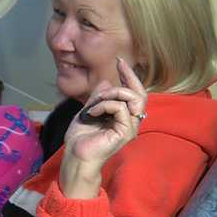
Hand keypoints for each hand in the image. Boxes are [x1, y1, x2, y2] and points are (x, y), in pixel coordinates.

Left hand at [59, 58, 147, 198]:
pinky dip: (104, 105)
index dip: (130, 76)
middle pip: (140, 94)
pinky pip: (121, 108)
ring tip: (95, 102)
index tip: (120, 61)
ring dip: (112, 94)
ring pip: (132, 98)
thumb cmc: (81, 137)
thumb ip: (99, 97)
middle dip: (129, 77)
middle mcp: (130, 122)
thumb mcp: (89, 110)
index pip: (134, 93)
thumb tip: (107, 81)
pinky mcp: (125, 133)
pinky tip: (92, 112)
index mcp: (124, 116)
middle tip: (118, 66)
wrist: (75, 155)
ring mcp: (129, 128)